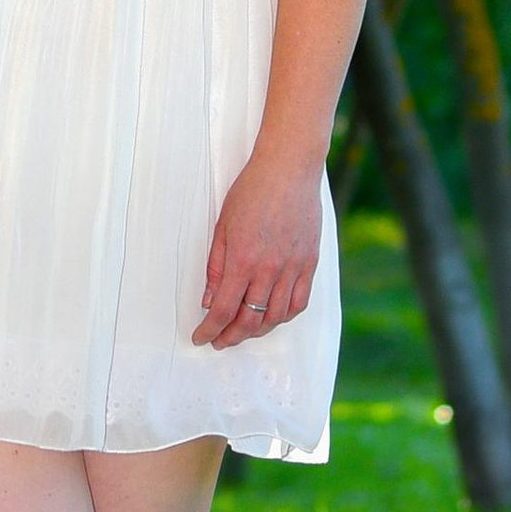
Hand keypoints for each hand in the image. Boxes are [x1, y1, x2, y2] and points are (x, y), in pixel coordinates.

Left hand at [194, 149, 322, 348]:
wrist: (288, 170)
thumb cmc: (251, 193)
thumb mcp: (221, 228)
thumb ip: (215, 268)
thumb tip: (210, 301)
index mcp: (242, 260)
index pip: (223, 310)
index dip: (210, 329)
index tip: (201, 337)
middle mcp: (269, 269)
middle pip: (250, 320)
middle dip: (231, 336)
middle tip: (219, 340)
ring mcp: (293, 268)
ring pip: (277, 317)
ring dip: (257, 331)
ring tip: (243, 331)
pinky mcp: (309, 263)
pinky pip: (300, 302)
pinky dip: (285, 316)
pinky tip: (273, 317)